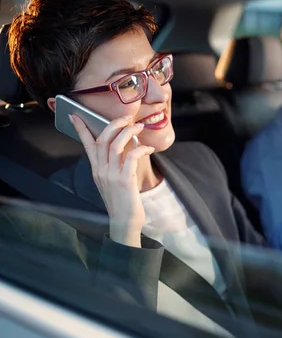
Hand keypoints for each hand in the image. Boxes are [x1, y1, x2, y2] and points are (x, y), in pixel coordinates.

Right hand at [71, 114, 153, 247]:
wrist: (124, 222)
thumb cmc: (122, 200)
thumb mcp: (112, 181)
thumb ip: (113, 165)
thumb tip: (125, 146)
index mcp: (96, 170)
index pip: (87, 145)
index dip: (81, 129)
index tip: (75, 115)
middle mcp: (101, 171)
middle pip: (102, 140)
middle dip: (113, 125)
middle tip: (126, 117)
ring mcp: (112, 176)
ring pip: (116, 145)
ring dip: (128, 132)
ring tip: (139, 127)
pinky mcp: (125, 180)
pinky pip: (131, 157)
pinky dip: (141, 149)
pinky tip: (149, 148)